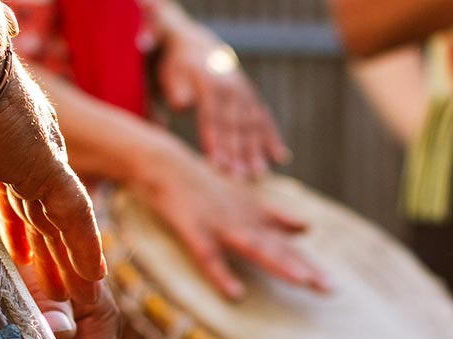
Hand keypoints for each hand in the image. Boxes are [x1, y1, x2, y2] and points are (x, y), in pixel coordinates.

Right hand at [131, 139, 329, 298]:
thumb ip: (277, 216)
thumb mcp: (245, 200)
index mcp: (256, 218)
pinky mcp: (194, 230)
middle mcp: (244, 221)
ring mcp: (220, 225)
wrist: (164, 163)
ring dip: (278, 264)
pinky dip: (222, 275)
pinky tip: (235, 294)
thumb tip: (309, 227)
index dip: (309, 266)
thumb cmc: (203, 185)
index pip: (287, 247)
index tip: (333, 287)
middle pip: (278, 250)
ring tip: (302, 283)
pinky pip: (209, 257)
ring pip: (254, 248)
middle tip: (331, 289)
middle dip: (305, 269)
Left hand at [151, 11, 289, 177]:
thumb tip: (181, 104)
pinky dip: (274, 139)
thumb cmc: (178, 69)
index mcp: (208, 83)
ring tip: (259, 175)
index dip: (215, 140)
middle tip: (240, 178)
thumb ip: (175, 90)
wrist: (197, 48)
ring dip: (257, 151)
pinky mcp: (253, 99)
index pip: (213, 116)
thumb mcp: (171, 73)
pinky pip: (266, 120)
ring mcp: (245, 93)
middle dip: (238, 152)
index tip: (217, 164)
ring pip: (253, 125)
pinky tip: (281, 158)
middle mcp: (231, 87)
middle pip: (236, 124)